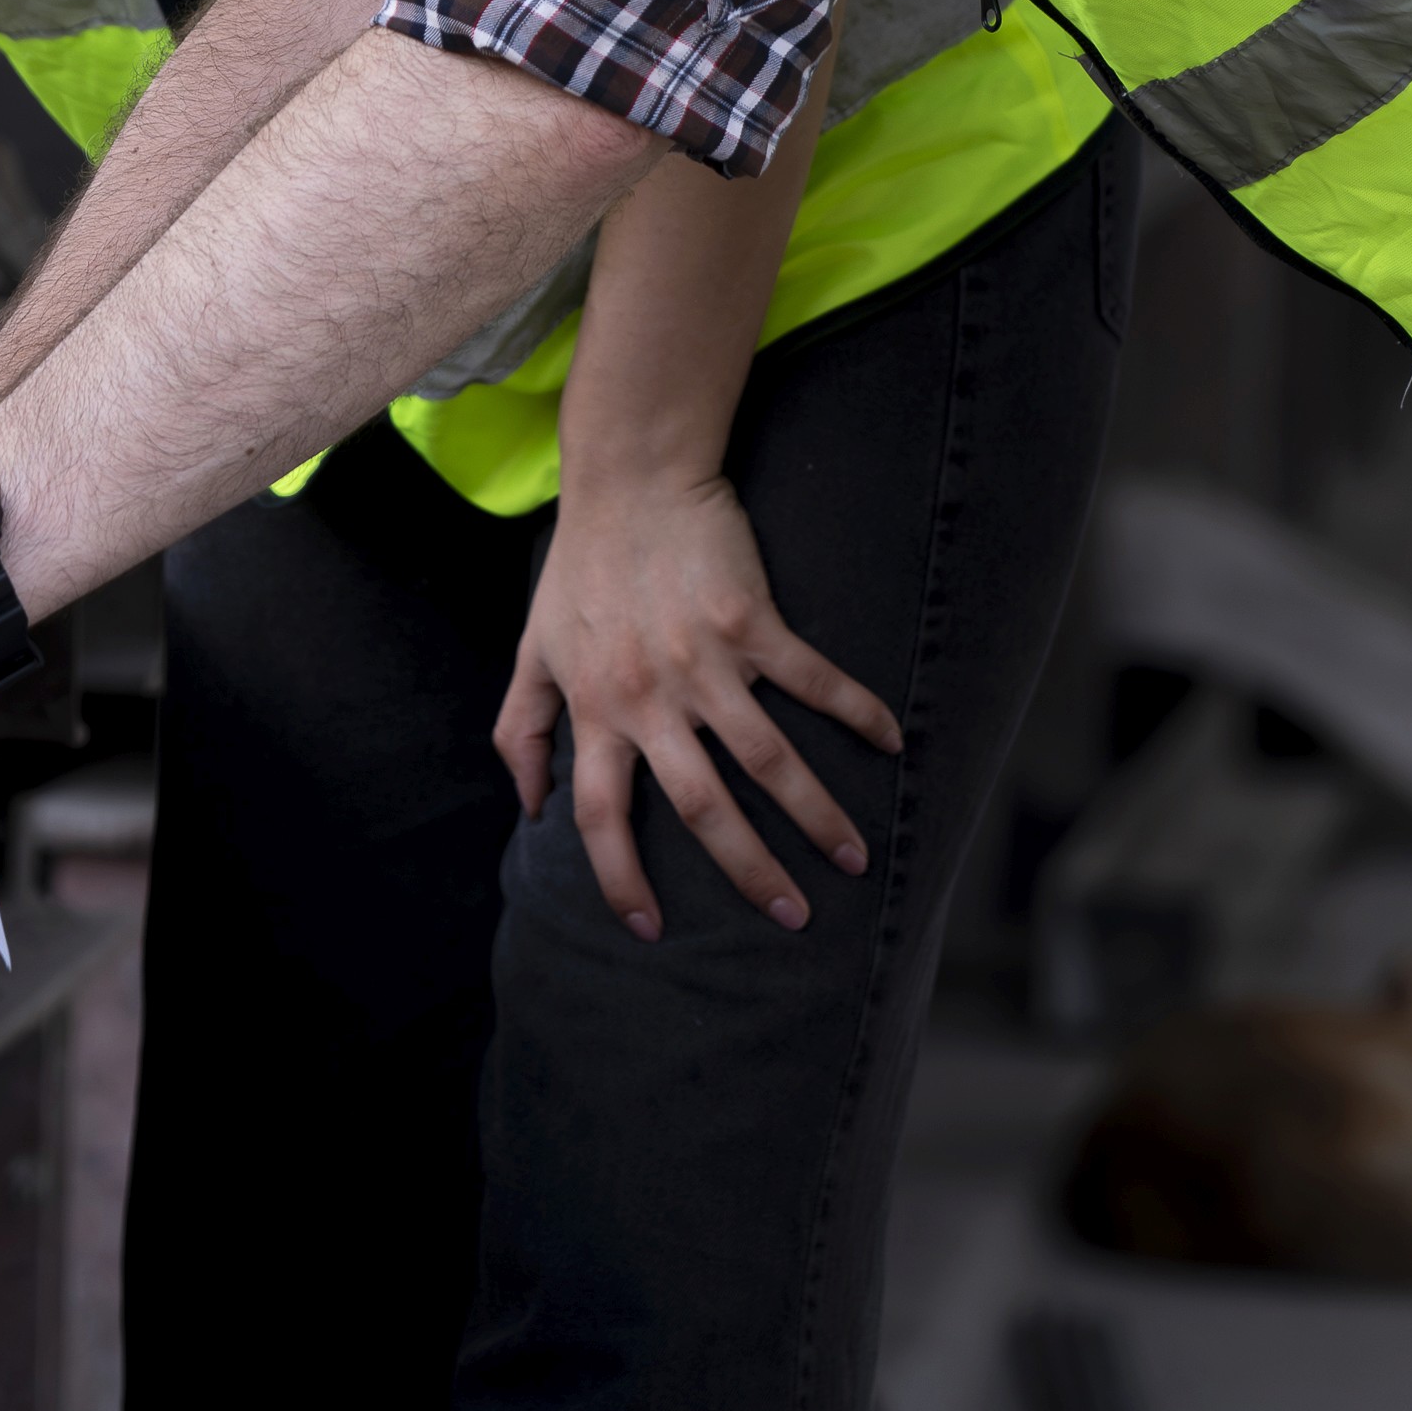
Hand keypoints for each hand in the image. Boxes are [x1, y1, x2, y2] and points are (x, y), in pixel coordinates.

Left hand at [495, 471, 902, 937]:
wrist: (631, 480)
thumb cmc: (582, 568)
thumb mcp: (533, 650)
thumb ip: (521, 731)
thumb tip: (531, 807)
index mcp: (597, 712)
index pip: (601, 817)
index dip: (621, 879)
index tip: (651, 930)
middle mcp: (651, 698)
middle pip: (702, 808)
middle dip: (750, 872)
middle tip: (793, 919)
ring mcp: (705, 662)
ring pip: (767, 760)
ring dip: (815, 815)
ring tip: (854, 858)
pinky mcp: (752, 623)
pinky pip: (812, 681)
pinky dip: (855, 714)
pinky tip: (890, 745)